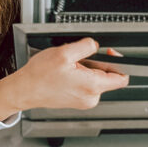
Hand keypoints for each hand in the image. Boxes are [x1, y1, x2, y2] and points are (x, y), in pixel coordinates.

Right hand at [0, 38, 128, 120]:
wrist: (25, 90)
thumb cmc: (40, 76)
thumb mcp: (64, 52)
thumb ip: (86, 46)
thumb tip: (96, 45)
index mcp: (92, 86)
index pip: (122, 78)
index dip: (118, 62)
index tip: (110, 54)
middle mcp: (91, 98)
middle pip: (108, 77)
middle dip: (97, 64)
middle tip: (80, 58)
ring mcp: (84, 101)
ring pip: (97, 80)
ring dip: (88, 70)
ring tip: (70, 67)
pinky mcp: (77, 101)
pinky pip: (87, 85)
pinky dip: (81, 77)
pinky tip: (67, 73)